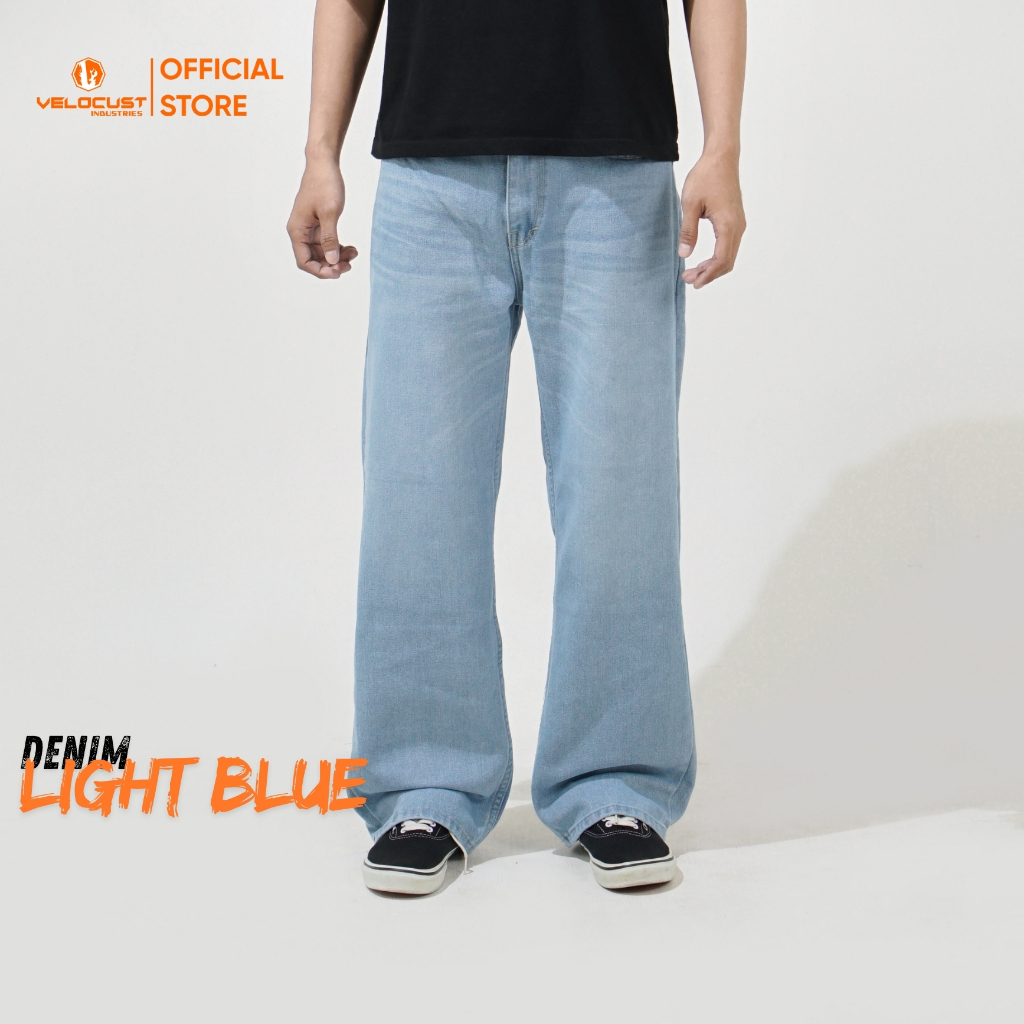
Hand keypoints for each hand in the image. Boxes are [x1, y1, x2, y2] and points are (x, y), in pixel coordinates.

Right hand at [287, 157, 358, 278]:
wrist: (324, 164)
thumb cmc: (324, 184)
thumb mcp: (329, 213)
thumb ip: (330, 239)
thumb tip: (331, 261)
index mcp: (297, 230)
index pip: (304, 262)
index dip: (321, 271)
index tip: (338, 271)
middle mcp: (300, 231)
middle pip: (314, 259)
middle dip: (332, 265)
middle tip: (349, 264)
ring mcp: (309, 228)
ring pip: (322, 252)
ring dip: (337, 257)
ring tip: (353, 254)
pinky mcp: (317, 224)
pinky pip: (326, 243)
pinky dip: (338, 247)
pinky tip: (350, 248)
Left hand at [678, 151, 745, 288]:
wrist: (721, 157)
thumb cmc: (706, 176)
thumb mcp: (690, 204)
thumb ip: (688, 231)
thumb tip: (684, 254)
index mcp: (727, 225)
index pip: (721, 260)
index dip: (708, 275)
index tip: (693, 282)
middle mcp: (737, 226)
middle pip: (727, 261)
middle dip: (709, 274)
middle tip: (688, 279)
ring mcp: (738, 224)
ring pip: (729, 255)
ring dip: (712, 267)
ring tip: (693, 272)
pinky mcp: (735, 220)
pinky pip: (729, 246)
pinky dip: (717, 257)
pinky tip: (704, 260)